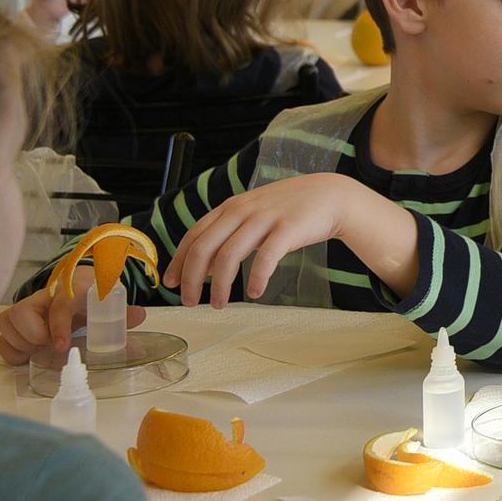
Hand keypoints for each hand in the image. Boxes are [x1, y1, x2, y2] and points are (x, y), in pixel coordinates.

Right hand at [0, 267, 146, 364]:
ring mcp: (26, 309)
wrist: (76, 287)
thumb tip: (139, 315)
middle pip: (20, 311)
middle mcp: (43, 297)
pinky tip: (30, 356)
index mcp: (70, 289)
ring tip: (40, 349)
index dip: (59, 325)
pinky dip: (12, 351)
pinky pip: (1, 338)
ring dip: (21, 342)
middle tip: (49, 346)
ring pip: (6, 322)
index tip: (62, 346)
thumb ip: (123, 311)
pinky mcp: (15, 324)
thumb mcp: (109, 302)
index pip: (59, 303)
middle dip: (33, 335)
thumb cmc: (92, 297)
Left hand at [163, 174, 356, 306]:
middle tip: (190, 302)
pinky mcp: (289, 228)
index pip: (194, 235)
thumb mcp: (253, 215)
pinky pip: (266, 257)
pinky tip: (255, 293)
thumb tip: (204, 267)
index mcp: (231, 207)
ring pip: (230, 255)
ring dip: (221, 285)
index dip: (179, 261)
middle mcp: (243, 210)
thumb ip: (228, 235)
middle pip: (205, 247)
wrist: (331, 196)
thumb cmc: (290, 209)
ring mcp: (266, 218)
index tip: (170, 283)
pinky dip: (257, 277)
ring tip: (219, 305)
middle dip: (192, 278)